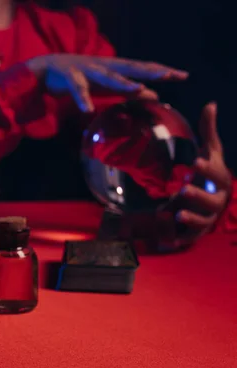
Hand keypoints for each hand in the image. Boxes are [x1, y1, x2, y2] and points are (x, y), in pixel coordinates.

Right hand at [25, 54, 187, 111]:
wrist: (48, 68)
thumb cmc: (82, 77)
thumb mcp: (108, 85)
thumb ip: (129, 90)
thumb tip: (155, 95)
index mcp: (115, 68)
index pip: (143, 68)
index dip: (162, 71)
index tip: (183, 76)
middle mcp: (105, 66)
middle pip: (131, 68)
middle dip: (149, 72)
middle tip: (168, 75)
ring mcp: (88, 71)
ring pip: (107, 77)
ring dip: (121, 83)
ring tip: (137, 89)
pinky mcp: (70, 78)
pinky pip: (78, 90)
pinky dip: (82, 99)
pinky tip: (87, 110)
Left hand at [178, 103, 231, 235]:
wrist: (216, 197)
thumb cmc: (212, 172)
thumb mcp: (211, 151)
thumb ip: (208, 131)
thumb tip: (210, 104)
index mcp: (221, 179)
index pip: (217, 173)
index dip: (207, 168)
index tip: (194, 161)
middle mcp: (217, 199)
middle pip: (211, 200)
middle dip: (198, 195)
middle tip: (183, 189)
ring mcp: (208, 216)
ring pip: (204, 221)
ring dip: (191, 219)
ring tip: (177, 215)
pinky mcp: (197, 230)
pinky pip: (190, 237)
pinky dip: (180, 240)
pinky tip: (168, 241)